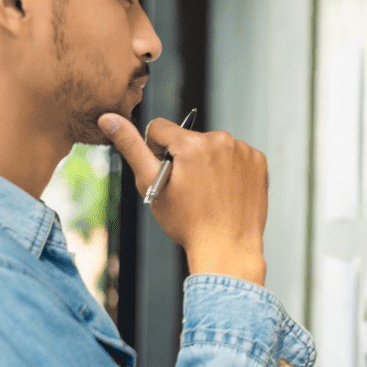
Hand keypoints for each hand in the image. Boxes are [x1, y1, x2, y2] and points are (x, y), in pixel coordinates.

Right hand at [98, 113, 268, 286]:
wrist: (228, 248)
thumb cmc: (188, 223)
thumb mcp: (151, 185)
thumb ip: (131, 147)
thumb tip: (108, 118)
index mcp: (191, 143)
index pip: (160, 129)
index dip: (156, 152)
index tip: (167, 176)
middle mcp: (221, 140)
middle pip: (189, 138)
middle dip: (185, 158)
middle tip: (191, 190)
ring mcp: (243, 150)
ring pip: (214, 147)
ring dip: (209, 162)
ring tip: (211, 193)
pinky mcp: (259, 161)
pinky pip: (237, 156)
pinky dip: (231, 169)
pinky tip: (227, 191)